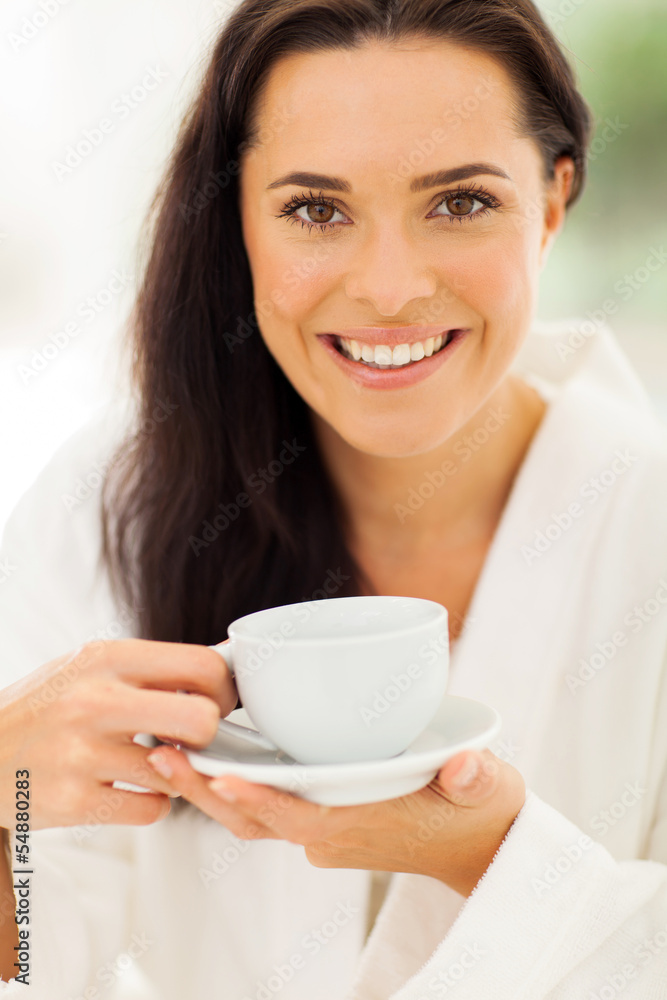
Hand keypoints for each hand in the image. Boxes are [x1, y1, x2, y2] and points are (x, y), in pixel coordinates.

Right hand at [0, 639, 236, 830]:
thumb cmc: (47, 705)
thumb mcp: (91, 665)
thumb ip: (151, 667)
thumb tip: (225, 667)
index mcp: (107, 658)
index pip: (202, 666)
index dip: (223, 689)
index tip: (216, 701)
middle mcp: (96, 702)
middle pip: (201, 720)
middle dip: (210, 733)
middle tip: (195, 738)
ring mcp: (84, 754)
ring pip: (179, 774)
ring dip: (176, 774)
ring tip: (149, 763)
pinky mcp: (75, 803)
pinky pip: (153, 810)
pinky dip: (150, 803)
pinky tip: (126, 788)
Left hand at [146, 745, 525, 896]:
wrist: (479, 848)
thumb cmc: (480, 814)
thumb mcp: (490, 791)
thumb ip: (478, 779)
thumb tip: (466, 766)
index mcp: (365, 824)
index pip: (300, 818)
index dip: (260, 799)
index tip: (220, 775)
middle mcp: (333, 833)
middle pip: (256, 820)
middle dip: (208, 792)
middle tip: (162, 755)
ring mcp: (324, 830)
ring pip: (253, 816)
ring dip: (210, 788)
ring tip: (167, 751)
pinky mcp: (322, 818)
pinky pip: (267, 807)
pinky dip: (235, 784)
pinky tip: (211, 751)